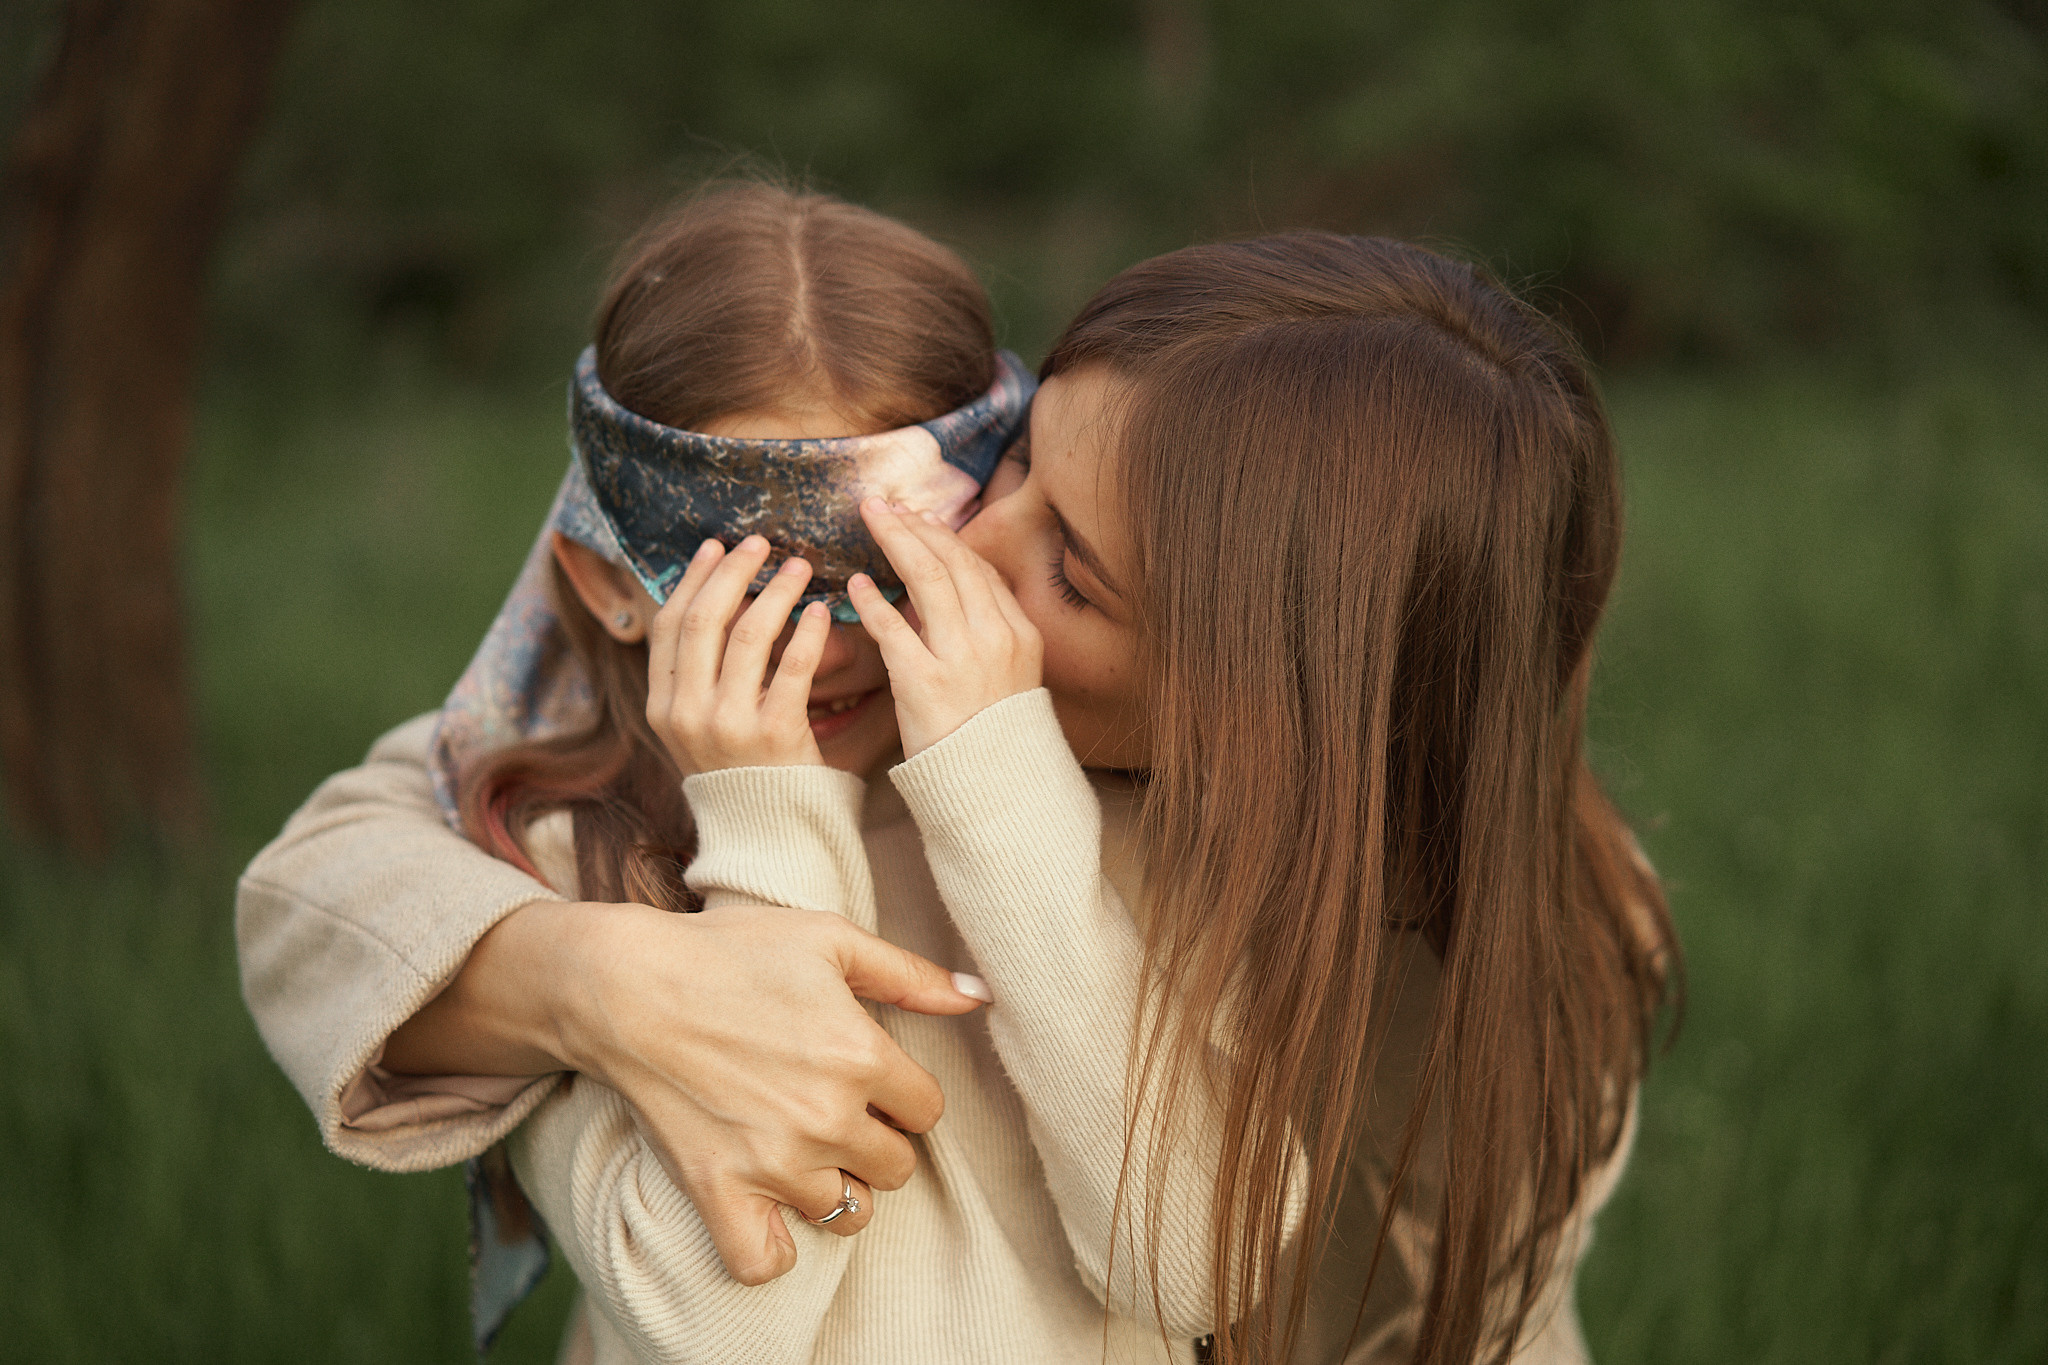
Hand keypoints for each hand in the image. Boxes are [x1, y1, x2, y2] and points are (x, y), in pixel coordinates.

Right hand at [514, 898, 988, 1282]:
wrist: (627, 984)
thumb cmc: (730, 951)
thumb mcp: (830, 938)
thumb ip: (911, 975)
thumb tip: (980, 997)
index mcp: (862, 1055)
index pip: (928, 1110)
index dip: (903, 1094)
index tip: (869, 1077)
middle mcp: (827, 1117)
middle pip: (897, 1167)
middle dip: (876, 1140)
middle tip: (833, 1107)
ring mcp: (774, 1161)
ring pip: (847, 1213)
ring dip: (834, 1185)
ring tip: (802, 1147)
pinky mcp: (720, 1190)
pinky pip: (765, 1260)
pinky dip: (771, 1246)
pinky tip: (769, 1209)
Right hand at [645, 535, 833, 771]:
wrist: (770, 844)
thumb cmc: (744, 778)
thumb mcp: (702, 730)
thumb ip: (701, 677)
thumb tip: (720, 604)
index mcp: (663, 707)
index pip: (669, 625)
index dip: (693, 579)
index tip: (716, 545)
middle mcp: (686, 714)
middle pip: (704, 620)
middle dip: (734, 572)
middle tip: (761, 542)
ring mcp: (728, 726)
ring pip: (747, 635)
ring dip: (776, 592)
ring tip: (801, 567)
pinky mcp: (774, 736)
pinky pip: (792, 668)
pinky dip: (808, 633)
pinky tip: (823, 612)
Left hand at [849, 499, 1042, 755]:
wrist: (996, 791)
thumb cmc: (995, 739)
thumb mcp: (1011, 679)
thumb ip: (986, 636)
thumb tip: (949, 599)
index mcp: (1020, 634)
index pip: (980, 571)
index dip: (947, 540)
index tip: (919, 520)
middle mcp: (995, 638)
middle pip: (953, 564)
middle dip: (916, 527)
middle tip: (884, 504)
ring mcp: (962, 659)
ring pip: (927, 581)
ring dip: (895, 542)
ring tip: (870, 520)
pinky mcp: (925, 684)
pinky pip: (894, 630)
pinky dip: (873, 602)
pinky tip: (855, 584)